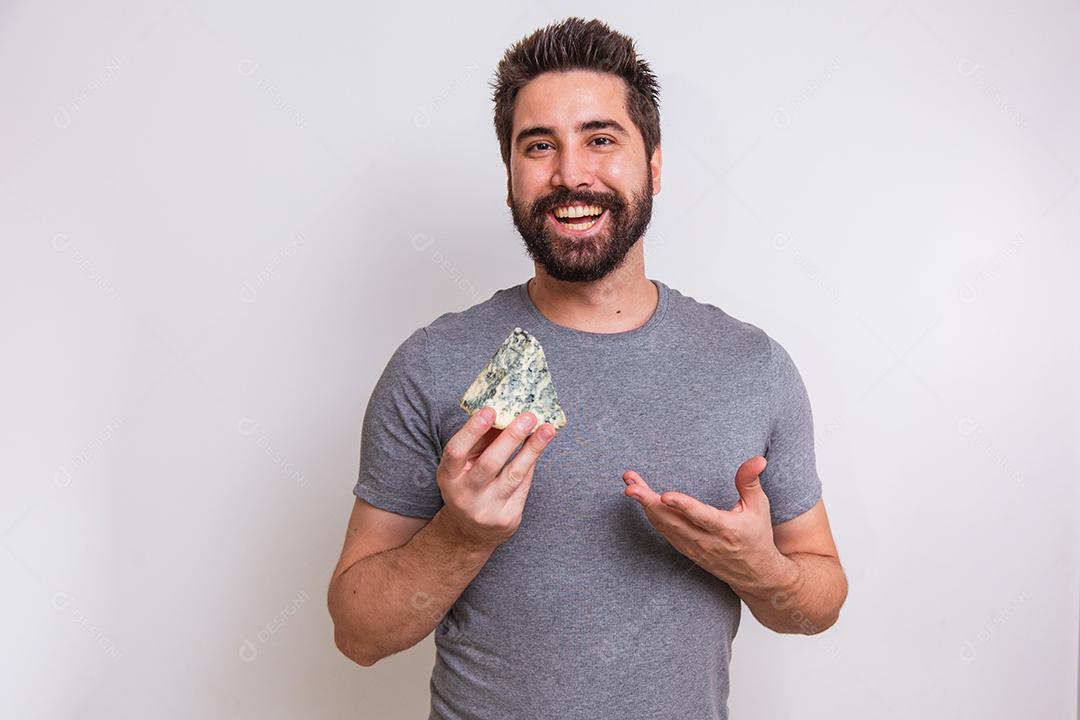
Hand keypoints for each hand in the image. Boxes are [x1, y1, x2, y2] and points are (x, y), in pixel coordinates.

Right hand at [436, 406, 557, 550]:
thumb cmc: (469, 485)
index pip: (456, 451)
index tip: (490, 410)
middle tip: (528, 416)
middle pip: (490, 464)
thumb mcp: (466, 464)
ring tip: (547, 430)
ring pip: (514, 475)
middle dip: (511, 437)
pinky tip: (539, 447)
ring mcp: (486, 510)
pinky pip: (524, 486)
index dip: (472, 430)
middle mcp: (464, 495)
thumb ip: (481, 440)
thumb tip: (504, 410)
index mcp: (448, 477)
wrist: (470, 532)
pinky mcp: (507, 518)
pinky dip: (531, 464)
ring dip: (532, 449)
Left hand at [623, 455, 782, 590]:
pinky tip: (641, 498)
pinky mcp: (684, 549)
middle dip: (649, 503)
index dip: (683, 506)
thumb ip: (750, 482)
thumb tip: (758, 458)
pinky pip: (663, 531)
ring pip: (663, 526)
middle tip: (631, 487)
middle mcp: (706, 541)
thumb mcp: (759, 508)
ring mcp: (692, 547)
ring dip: (645, 505)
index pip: (701, 516)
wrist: (753, 574)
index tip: (665, 495)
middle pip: (673, 521)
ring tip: (630, 484)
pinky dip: (650, 515)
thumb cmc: (757, 536)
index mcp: (726, 529)